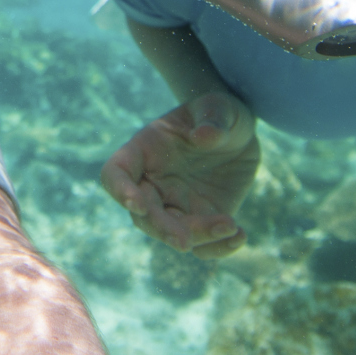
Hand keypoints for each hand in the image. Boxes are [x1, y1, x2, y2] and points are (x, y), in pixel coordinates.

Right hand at [100, 91, 260, 258]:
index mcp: (144, 151)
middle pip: (143, 215)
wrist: (239, 134)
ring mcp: (176, 205)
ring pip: (173, 233)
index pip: (116, 173)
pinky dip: (219, 248)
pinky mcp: (202, 220)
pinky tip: (240, 235)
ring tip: (231, 226)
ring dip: (197, 238)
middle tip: (184, 241)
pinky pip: (203, 244)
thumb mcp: (219, 106)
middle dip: (161, 229)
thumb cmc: (219, 113)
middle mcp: (153, 183)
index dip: (120, 190)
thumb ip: (212, 117)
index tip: (137, 205)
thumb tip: (204, 136)